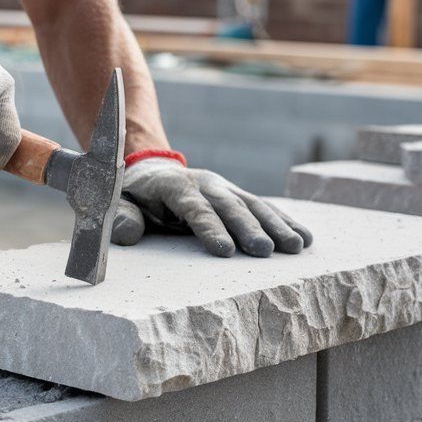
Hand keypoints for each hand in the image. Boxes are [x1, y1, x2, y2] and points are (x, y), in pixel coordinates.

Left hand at [111, 152, 313, 256]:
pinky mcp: (238, 195)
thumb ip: (119, 217)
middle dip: (249, 227)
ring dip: (276, 225)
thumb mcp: (116, 202)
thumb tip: (126, 235)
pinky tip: (305, 238)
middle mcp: (204, 183)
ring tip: (296, 247)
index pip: (193, 208)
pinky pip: (265, 207)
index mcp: (173, 185)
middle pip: (229, 205)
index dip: (209, 228)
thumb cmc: (132, 196)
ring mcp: (224, 187)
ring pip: (254, 204)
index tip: (225, 250)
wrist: (150, 170)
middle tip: (266, 250)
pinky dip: (285, 221)